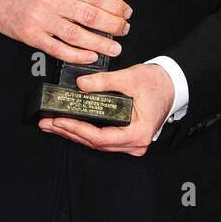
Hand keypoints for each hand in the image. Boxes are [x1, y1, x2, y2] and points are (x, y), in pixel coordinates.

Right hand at [0, 0, 129, 63]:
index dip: (115, 5)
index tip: (126, 12)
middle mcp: (51, 0)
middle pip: (90, 15)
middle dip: (113, 25)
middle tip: (124, 30)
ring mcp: (41, 19)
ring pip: (77, 34)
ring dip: (100, 43)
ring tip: (114, 47)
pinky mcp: (32, 36)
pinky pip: (59, 49)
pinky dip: (77, 55)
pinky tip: (90, 57)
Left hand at [38, 63, 175, 155]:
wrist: (173, 84)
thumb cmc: (158, 83)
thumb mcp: (130, 78)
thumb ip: (104, 82)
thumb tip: (80, 85)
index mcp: (138, 132)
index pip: (101, 137)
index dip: (78, 130)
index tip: (59, 121)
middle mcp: (135, 143)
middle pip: (96, 143)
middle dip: (69, 132)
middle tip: (48, 123)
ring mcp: (131, 143)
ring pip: (98, 143)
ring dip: (74, 134)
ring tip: (53, 124)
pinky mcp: (127, 138)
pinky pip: (103, 140)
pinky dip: (86, 133)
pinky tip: (71, 126)